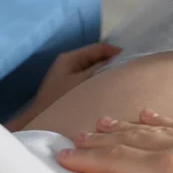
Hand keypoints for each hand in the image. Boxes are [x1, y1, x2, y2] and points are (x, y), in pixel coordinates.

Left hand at [4, 43, 120, 131]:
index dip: (117, 51)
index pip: (99, 48)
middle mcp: (69, 64)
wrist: (38, 124)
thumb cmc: (60, 102)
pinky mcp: (69, 88)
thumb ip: (100, 70)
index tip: (134, 59)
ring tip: (124, 80)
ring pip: (94, 70)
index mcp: (70, 58)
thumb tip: (119, 61)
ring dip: (107, 73)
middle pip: (96, 58)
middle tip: (131, 71)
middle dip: (113, 63)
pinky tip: (110, 91)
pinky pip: (89, 80)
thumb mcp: (83, 83)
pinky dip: (100, 82)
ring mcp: (69, 76)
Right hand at [57, 110, 172, 172]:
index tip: (64, 156)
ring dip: (131, 127)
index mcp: (172, 172)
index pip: (116, 159)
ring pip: (162, 130)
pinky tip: (153, 118)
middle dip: (104, 140)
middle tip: (79, 139)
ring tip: (106, 124)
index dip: (87, 158)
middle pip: (135, 139)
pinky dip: (167, 124)